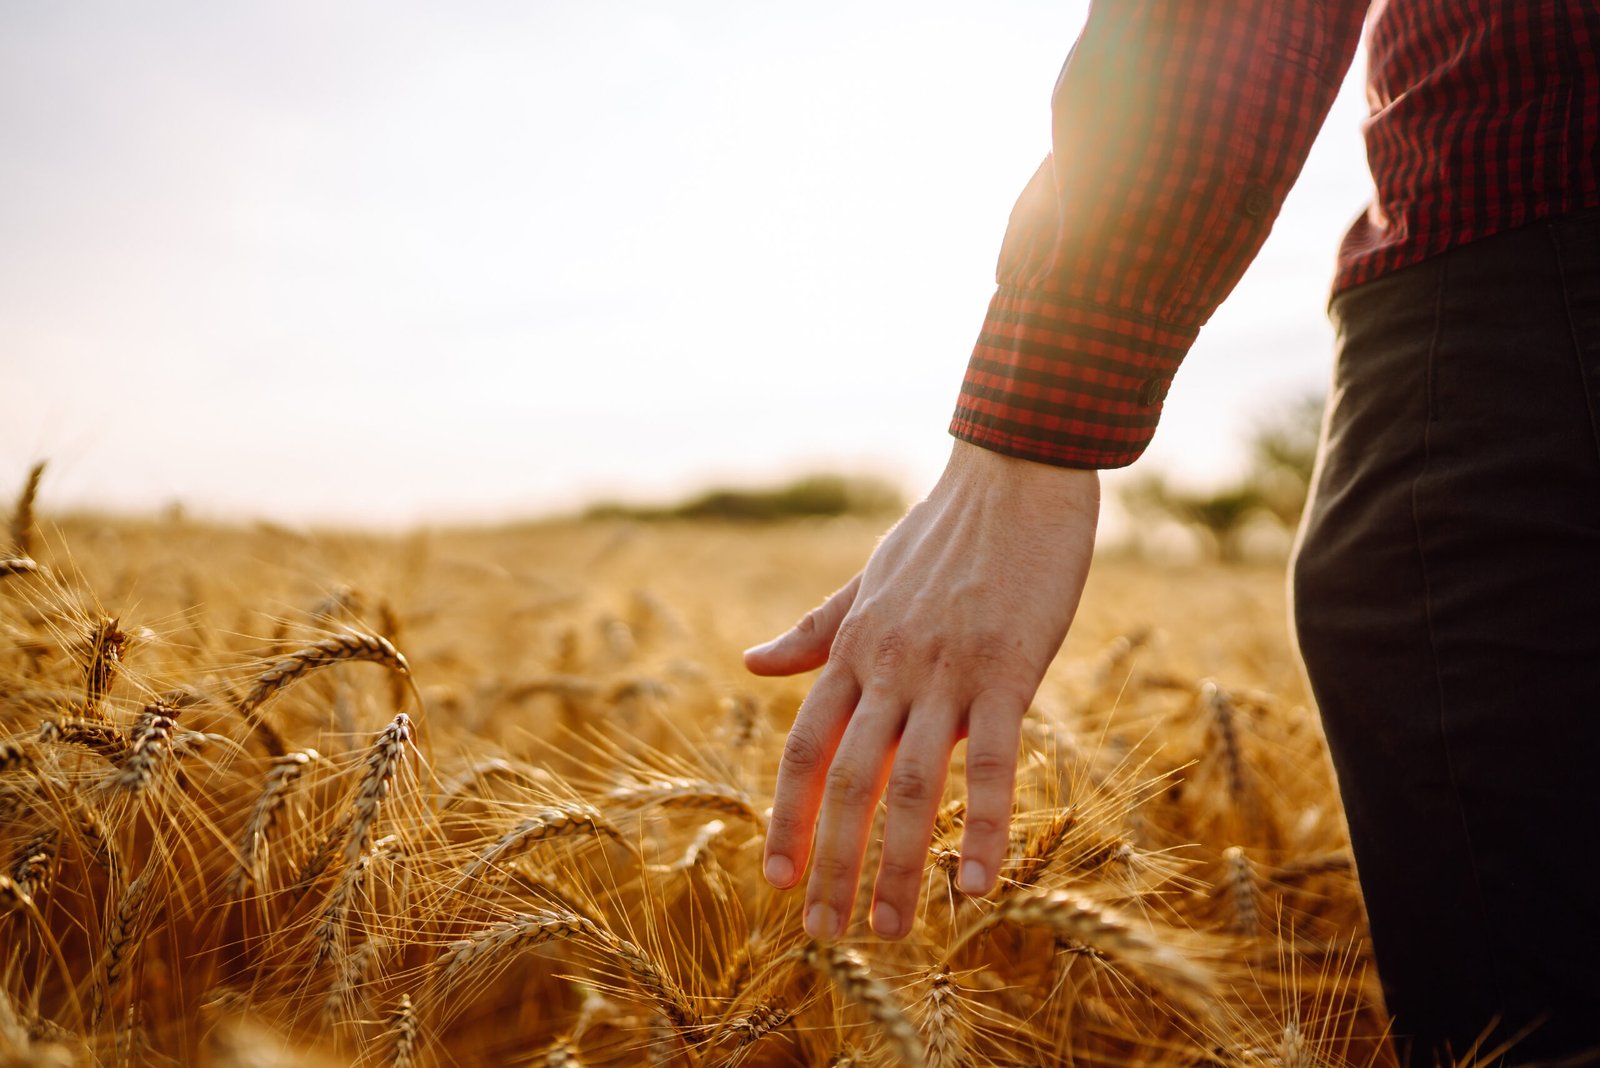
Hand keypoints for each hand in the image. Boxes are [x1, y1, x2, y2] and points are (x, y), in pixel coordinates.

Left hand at [744, 439, 1098, 939]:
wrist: (1014, 474)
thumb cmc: (943, 533)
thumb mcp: (866, 582)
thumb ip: (813, 632)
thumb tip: (748, 664)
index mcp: (853, 650)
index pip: (803, 749)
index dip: (787, 818)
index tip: (777, 880)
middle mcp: (887, 668)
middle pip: (846, 781)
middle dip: (833, 863)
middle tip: (826, 936)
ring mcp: (946, 671)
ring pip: (910, 784)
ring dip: (896, 865)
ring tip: (891, 931)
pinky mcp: (1008, 669)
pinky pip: (991, 762)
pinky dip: (982, 828)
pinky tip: (975, 887)